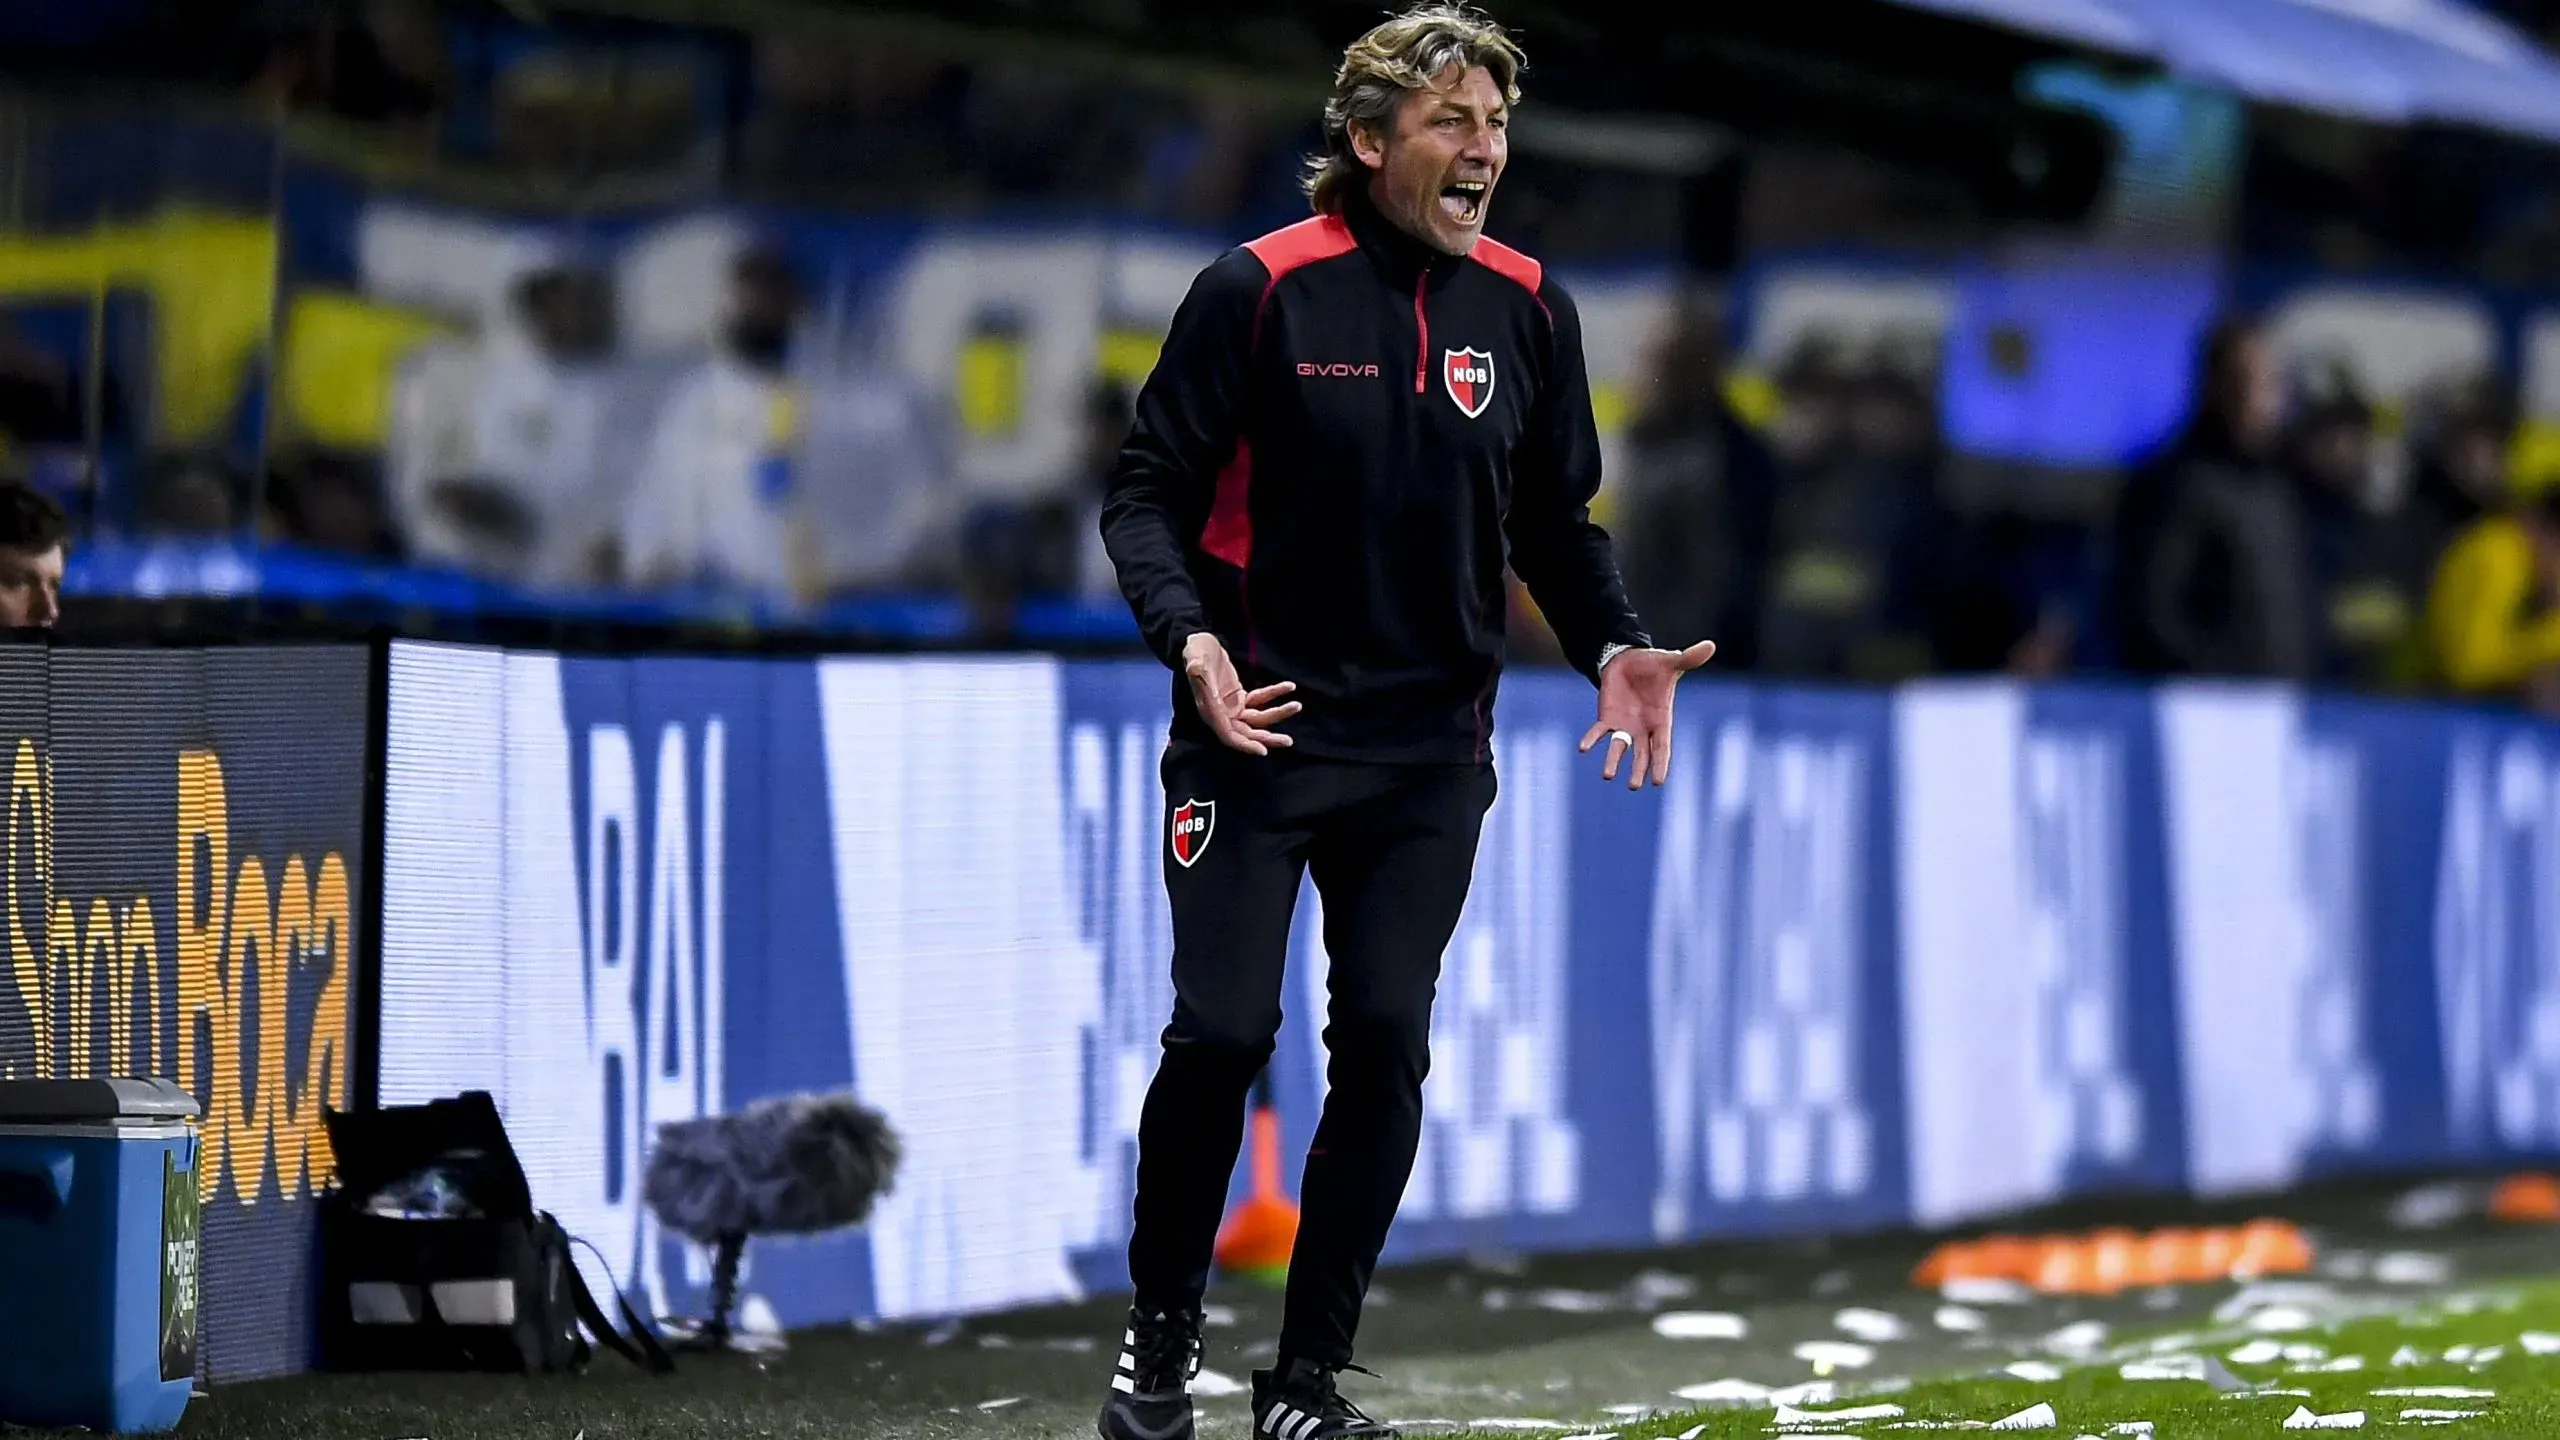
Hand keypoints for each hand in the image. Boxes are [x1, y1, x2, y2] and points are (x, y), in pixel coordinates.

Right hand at [1182, 632, 1299, 755]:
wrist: (1200, 644)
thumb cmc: (1196, 654)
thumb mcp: (1196, 661)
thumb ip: (1199, 671)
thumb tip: (1201, 679)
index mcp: (1210, 711)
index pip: (1229, 735)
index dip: (1245, 744)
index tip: (1263, 750)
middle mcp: (1222, 714)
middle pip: (1247, 733)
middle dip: (1267, 737)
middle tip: (1288, 741)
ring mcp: (1232, 707)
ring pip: (1257, 718)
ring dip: (1277, 714)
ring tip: (1296, 705)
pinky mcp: (1239, 698)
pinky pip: (1260, 700)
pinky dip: (1274, 694)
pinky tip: (1289, 687)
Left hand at [1579, 639, 1716, 788]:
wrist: (1629, 661)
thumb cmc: (1654, 666)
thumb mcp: (1671, 662)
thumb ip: (1688, 658)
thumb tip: (1710, 644)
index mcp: (1661, 720)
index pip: (1662, 747)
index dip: (1660, 763)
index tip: (1658, 781)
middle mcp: (1643, 728)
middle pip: (1642, 754)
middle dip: (1638, 770)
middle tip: (1634, 786)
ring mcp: (1624, 725)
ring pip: (1619, 748)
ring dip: (1613, 761)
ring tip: (1607, 775)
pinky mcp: (1607, 717)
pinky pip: (1599, 731)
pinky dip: (1592, 739)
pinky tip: (1583, 748)